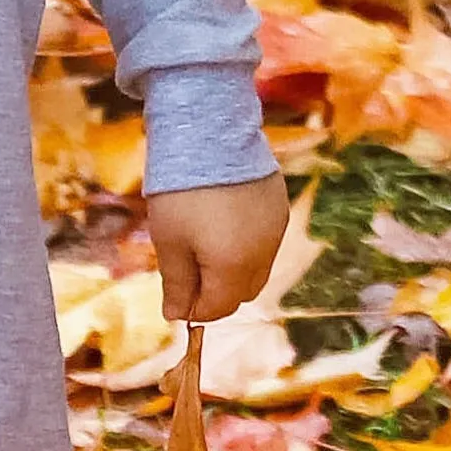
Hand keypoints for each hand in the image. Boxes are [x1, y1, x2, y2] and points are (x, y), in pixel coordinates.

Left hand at [151, 173, 288, 323]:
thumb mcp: (170, 241)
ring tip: (202, 241)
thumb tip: (177, 317)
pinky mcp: (280, 206)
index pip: (218, 308)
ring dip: (232, 268)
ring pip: (257, 268)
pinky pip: (266, 240)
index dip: (194, 310)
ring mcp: (277, 229)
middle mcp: (265, 253)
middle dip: (216, 291)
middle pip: (242, 292)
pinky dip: (246, 244)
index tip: (174, 297)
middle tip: (186, 269)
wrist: (209, 133)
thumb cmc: (181, 191)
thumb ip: (176, 283)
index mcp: (235, 267)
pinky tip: (222, 221)